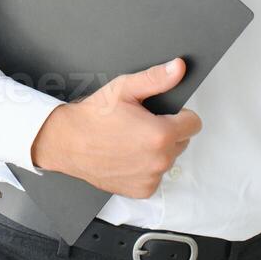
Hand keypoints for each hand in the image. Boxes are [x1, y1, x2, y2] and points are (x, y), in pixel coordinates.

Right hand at [30, 57, 200, 198]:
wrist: (66, 141)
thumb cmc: (93, 117)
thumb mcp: (124, 89)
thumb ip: (156, 78)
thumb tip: (178, 68)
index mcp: (161, 134)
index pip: (194, 123)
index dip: (179, 115)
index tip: (160, 114)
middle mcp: (160, 160)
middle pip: (182, 142)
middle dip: (167, 132)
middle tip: (140, 125)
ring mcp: (151, 178)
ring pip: (168, 159)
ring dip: (156, 151)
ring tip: (130, 141)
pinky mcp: (141, 190)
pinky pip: (155, 176)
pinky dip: (145, 168)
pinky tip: (126, 157)